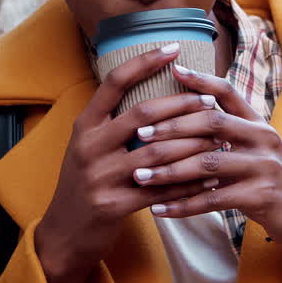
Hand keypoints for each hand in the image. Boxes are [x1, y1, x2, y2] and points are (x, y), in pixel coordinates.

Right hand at [35, 43, 227, 282]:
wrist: (63, 235)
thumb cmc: (86, 183)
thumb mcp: (89, 147)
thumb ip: (114, 122)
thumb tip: (158, 93)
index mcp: (85, 125)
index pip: (115, 82)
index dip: (145, 62)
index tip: (174, 47)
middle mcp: (89, 146)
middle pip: (144, 114)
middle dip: (182, 105)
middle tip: (211, 100)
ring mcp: (100, 176)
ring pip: (157, 153)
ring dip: (193, 145)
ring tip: (219, 138)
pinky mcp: (113, 205)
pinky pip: (161, 190)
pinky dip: (188, 184)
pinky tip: (210, 179)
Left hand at [130, 64, 281, 273]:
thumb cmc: (275, 184)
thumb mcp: (260, 152)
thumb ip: (233, 136)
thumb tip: (191, 120)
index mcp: (260, 125)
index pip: (229, 92)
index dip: (201, 80)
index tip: (174, 71)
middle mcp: (264, 139)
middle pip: (212, 122)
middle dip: (171, 128)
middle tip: (140, 135)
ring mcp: (264, 167)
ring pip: (207, 162)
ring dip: (169, 171)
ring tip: (140, 176)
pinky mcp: (261, 196)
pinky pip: (213, 199)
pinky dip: (183, 205)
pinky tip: (159, 209)